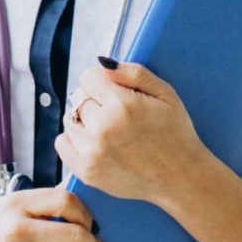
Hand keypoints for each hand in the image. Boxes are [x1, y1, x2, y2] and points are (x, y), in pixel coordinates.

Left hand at [55, 59, 208, 206]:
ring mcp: (92, 153)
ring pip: (69, 119)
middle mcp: (103, 129)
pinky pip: (62, 142)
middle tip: (115, 113)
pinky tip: (94, 142)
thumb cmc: (175, 133)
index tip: (114, 92)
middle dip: (94, 100)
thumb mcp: (165, 94)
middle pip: (78, 98)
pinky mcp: (87, 171)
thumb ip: (134, 73)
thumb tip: (102, 63)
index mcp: (123, 106)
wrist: (180, 178)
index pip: (88, 78)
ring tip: (107, 128)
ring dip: (83, 119)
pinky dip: (73, 139)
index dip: (102, 82)